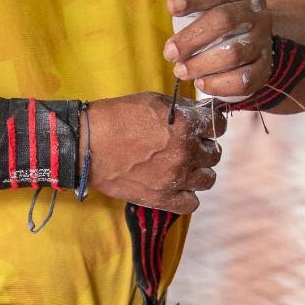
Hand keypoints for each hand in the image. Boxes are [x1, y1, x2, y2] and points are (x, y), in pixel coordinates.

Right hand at [85, 92, 226, 213]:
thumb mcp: (152, 101)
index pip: (218, 125)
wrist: (86, 144)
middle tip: (188, 145)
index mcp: (185, 125)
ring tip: (182, 166)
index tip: (204, 126)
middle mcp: (185, 152)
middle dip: (204, 147)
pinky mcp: (161, 198)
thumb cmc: (117, 117)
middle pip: (214, 153)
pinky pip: (191, 203)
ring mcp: (174, 178)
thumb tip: (204, 111)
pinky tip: (176, 185)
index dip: (211, 124)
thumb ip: (183, 108)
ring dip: (198, 171)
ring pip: (208, 179)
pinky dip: (187, 195)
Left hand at [163, 0, 273, 101]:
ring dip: (202, 64)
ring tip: (181, 70)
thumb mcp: (206, 3)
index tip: (171, 7)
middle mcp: (258, 14)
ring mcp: (263, 43)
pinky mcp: (264, 70)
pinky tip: (201, 83)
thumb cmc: (217, 22)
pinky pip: (244, 80)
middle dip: (192, 37)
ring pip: (233, 53)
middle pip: (225, 20)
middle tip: (169, 52)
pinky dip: (219, 84)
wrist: (250, 47)